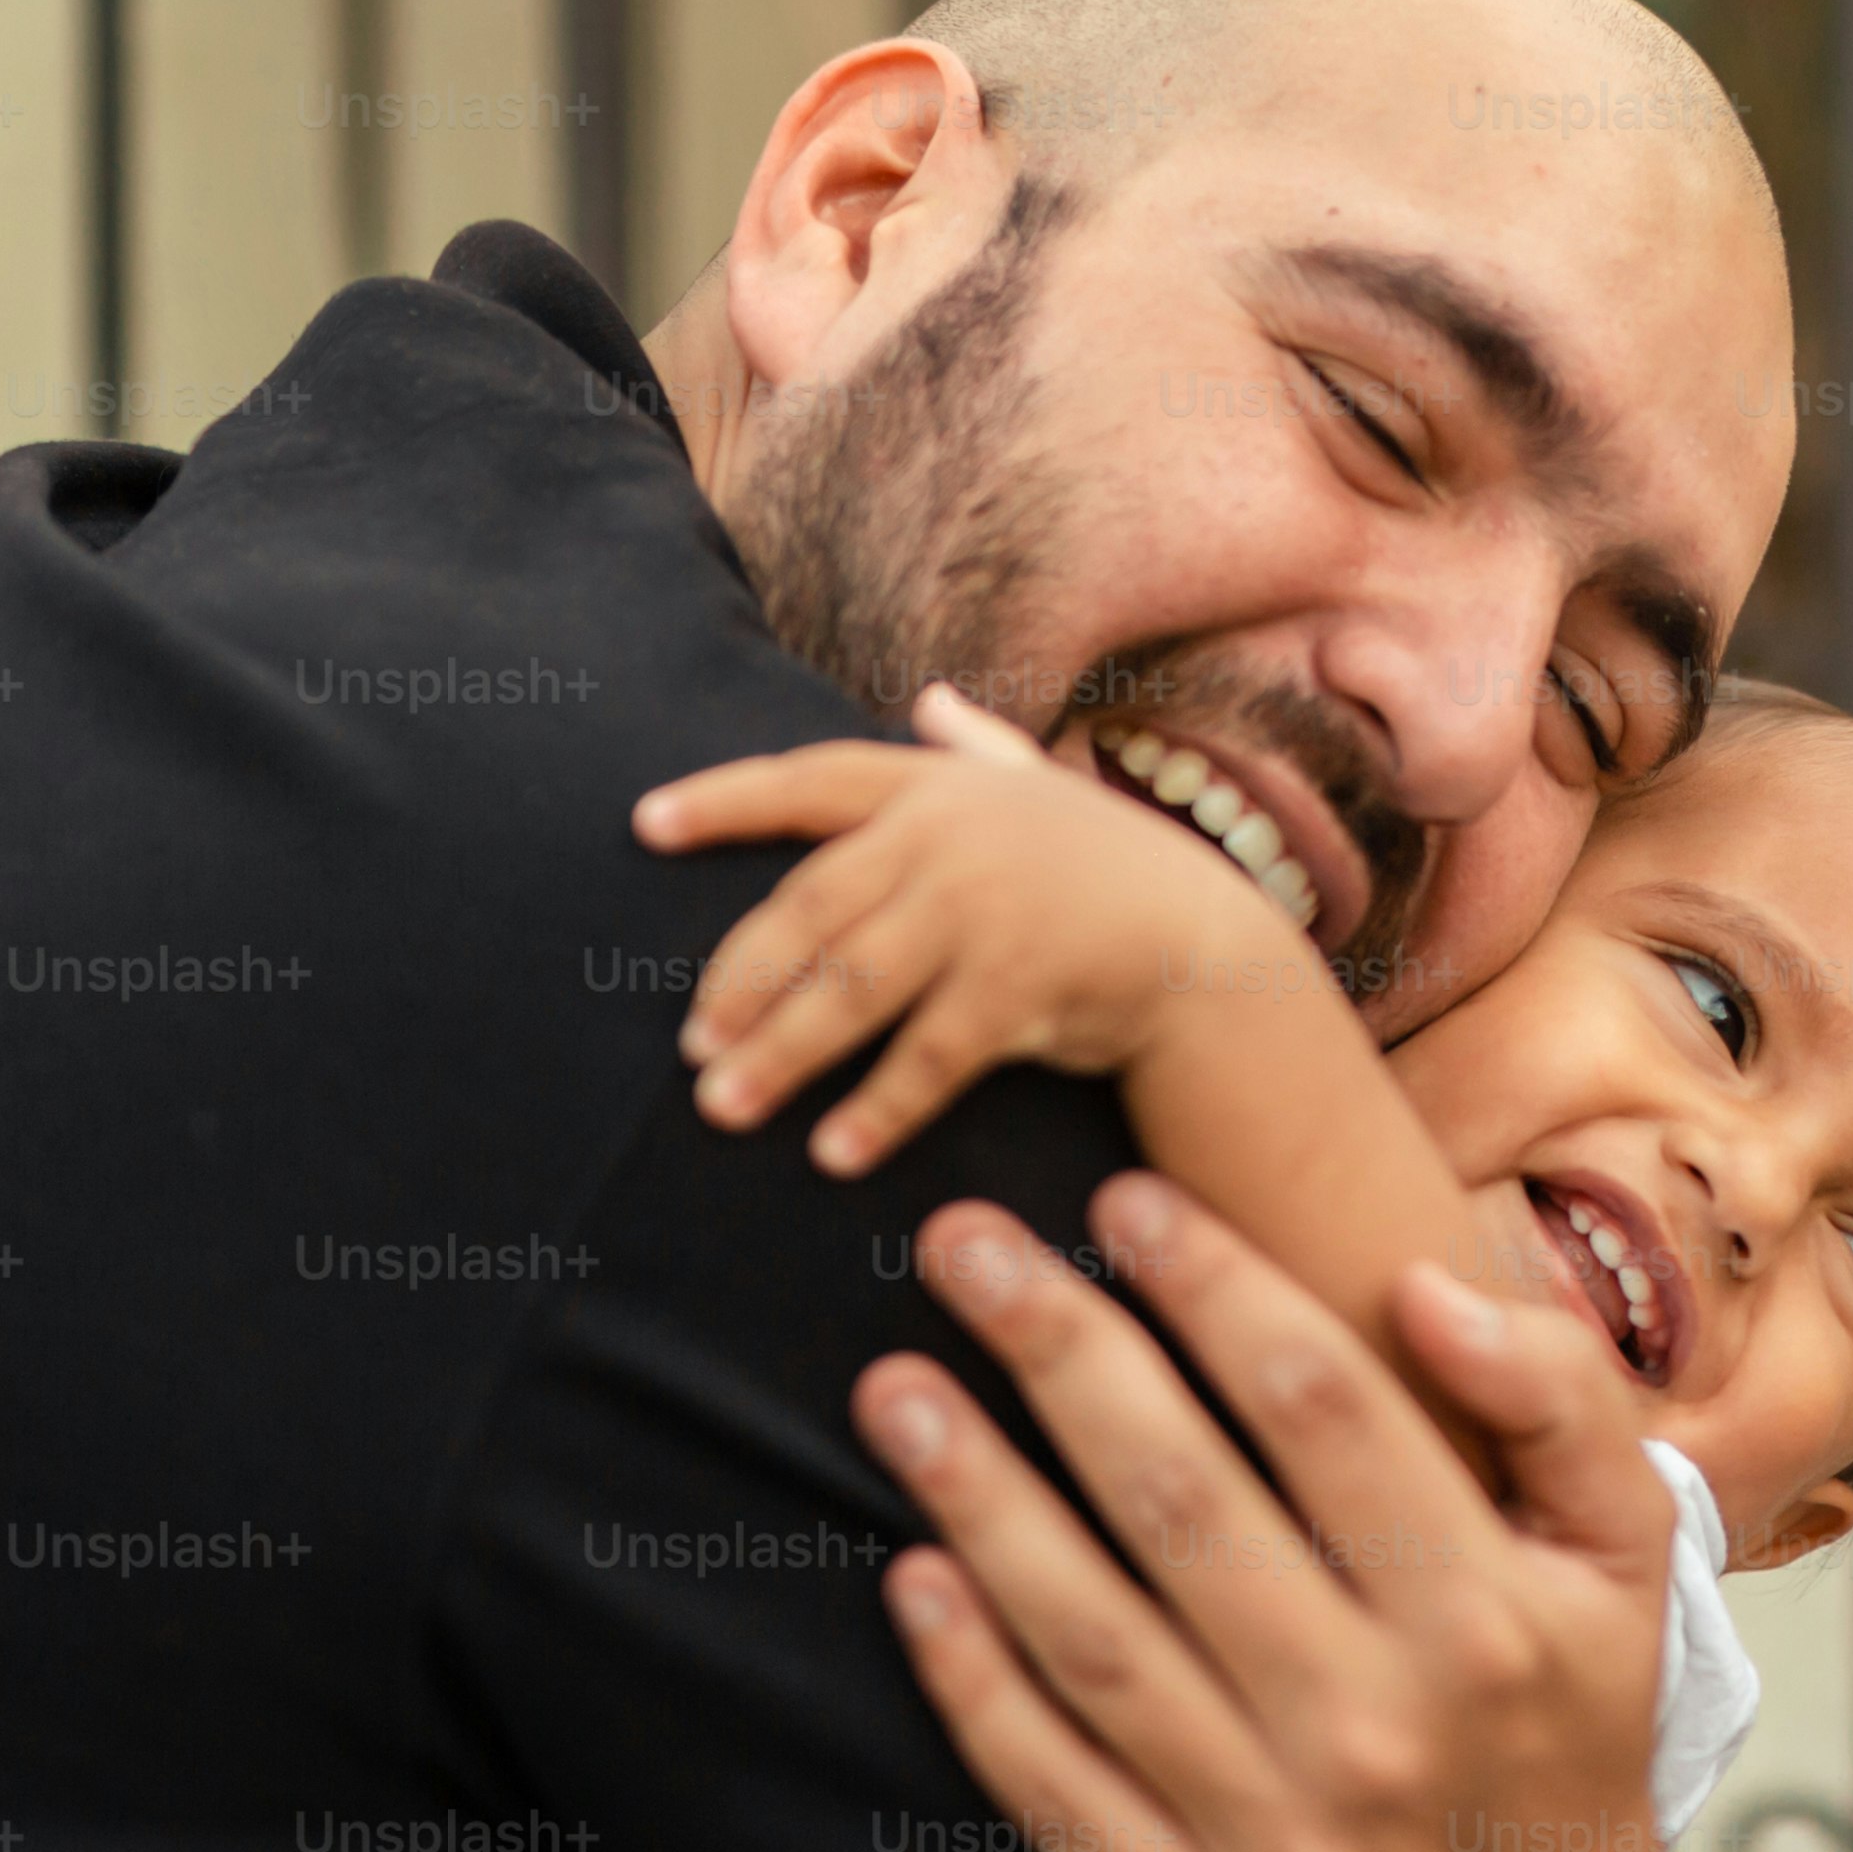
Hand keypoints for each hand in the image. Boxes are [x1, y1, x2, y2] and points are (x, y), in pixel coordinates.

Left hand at [637, 686, 1308, 1176]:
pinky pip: (926, 1057)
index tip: (644, 825)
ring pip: (849, 987)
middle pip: (809, 909)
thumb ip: (977, 748)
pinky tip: (832, 1153)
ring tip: (722, 1106)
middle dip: (738, 982)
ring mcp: (984, 910)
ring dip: (779, 1054)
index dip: (724, 801)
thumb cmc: (1109, 872)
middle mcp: (950, 837)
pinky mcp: (1019, 986)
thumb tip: (931, 698)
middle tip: (688, 1045)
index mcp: (936, 788)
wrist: (1209, 947)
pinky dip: (876, 1109)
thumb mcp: (1041, 795)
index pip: (807, 782)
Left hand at [856, 1174, 1677, 1851]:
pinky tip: (910, 1575)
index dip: (1215, 1287)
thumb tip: (1424, 1286)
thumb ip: (1559, 1398)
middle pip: (1184, 1501)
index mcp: (1489, 1616)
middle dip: (1060, 1350)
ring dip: (979, 1500)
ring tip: (892, 1388)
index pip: (1326, 1409)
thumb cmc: (1565, 1733)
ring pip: (1092, 1637)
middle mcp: (1378, 1725)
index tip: (1124, 1201)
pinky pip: (1053, 1786)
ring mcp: (1273, 1835)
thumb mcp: (1627, 1564)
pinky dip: (971, 1683)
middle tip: (960, 1242)